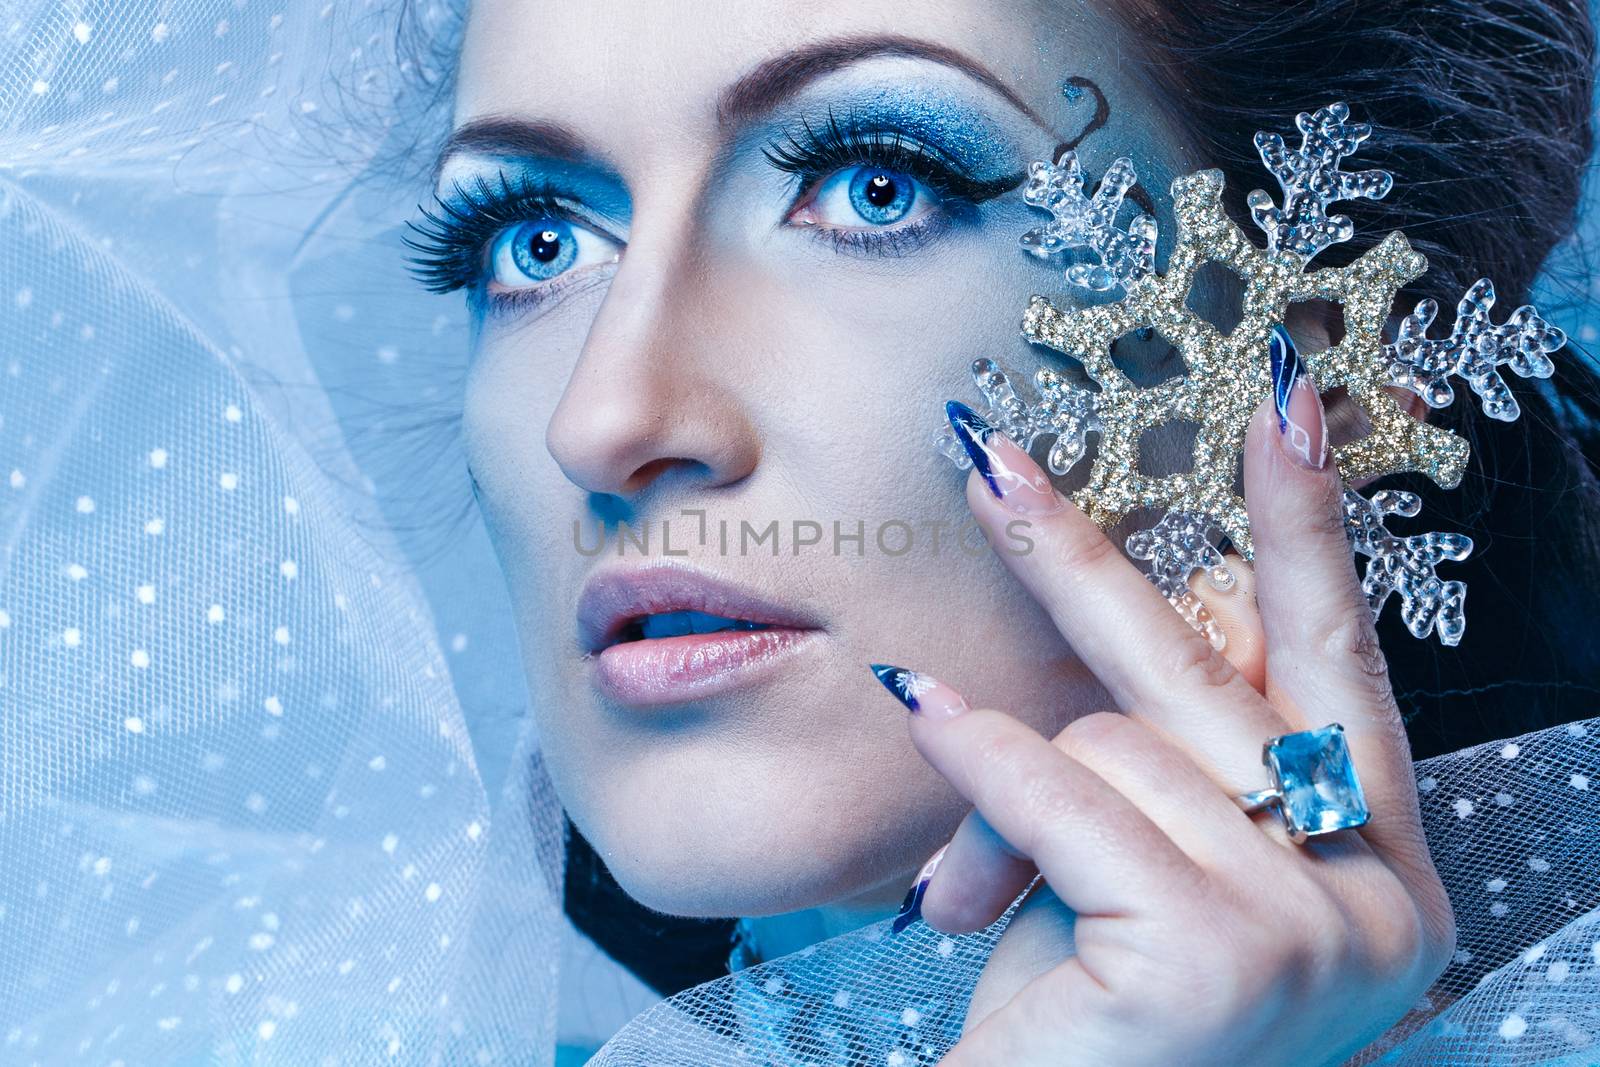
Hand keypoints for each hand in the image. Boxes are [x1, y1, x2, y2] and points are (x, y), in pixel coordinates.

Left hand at [871, 372, 1455, 1065]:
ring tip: (972, 897)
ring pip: (1112, 743)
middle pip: (1204, 668)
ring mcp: (1310, 927)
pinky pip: (1064, 793)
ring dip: (1008, 801)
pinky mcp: (1218, 952)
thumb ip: (1168, 751)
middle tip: (986, 455)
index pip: (1340, 658)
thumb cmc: (1096, 1030)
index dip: (1305, 527)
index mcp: (1371, 861)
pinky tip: (926, 713)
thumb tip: (1182, 579)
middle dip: (1084, 553)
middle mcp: (1374, 894)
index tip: (1286, 404)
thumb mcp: (1144, 875)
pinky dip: (980, 762)